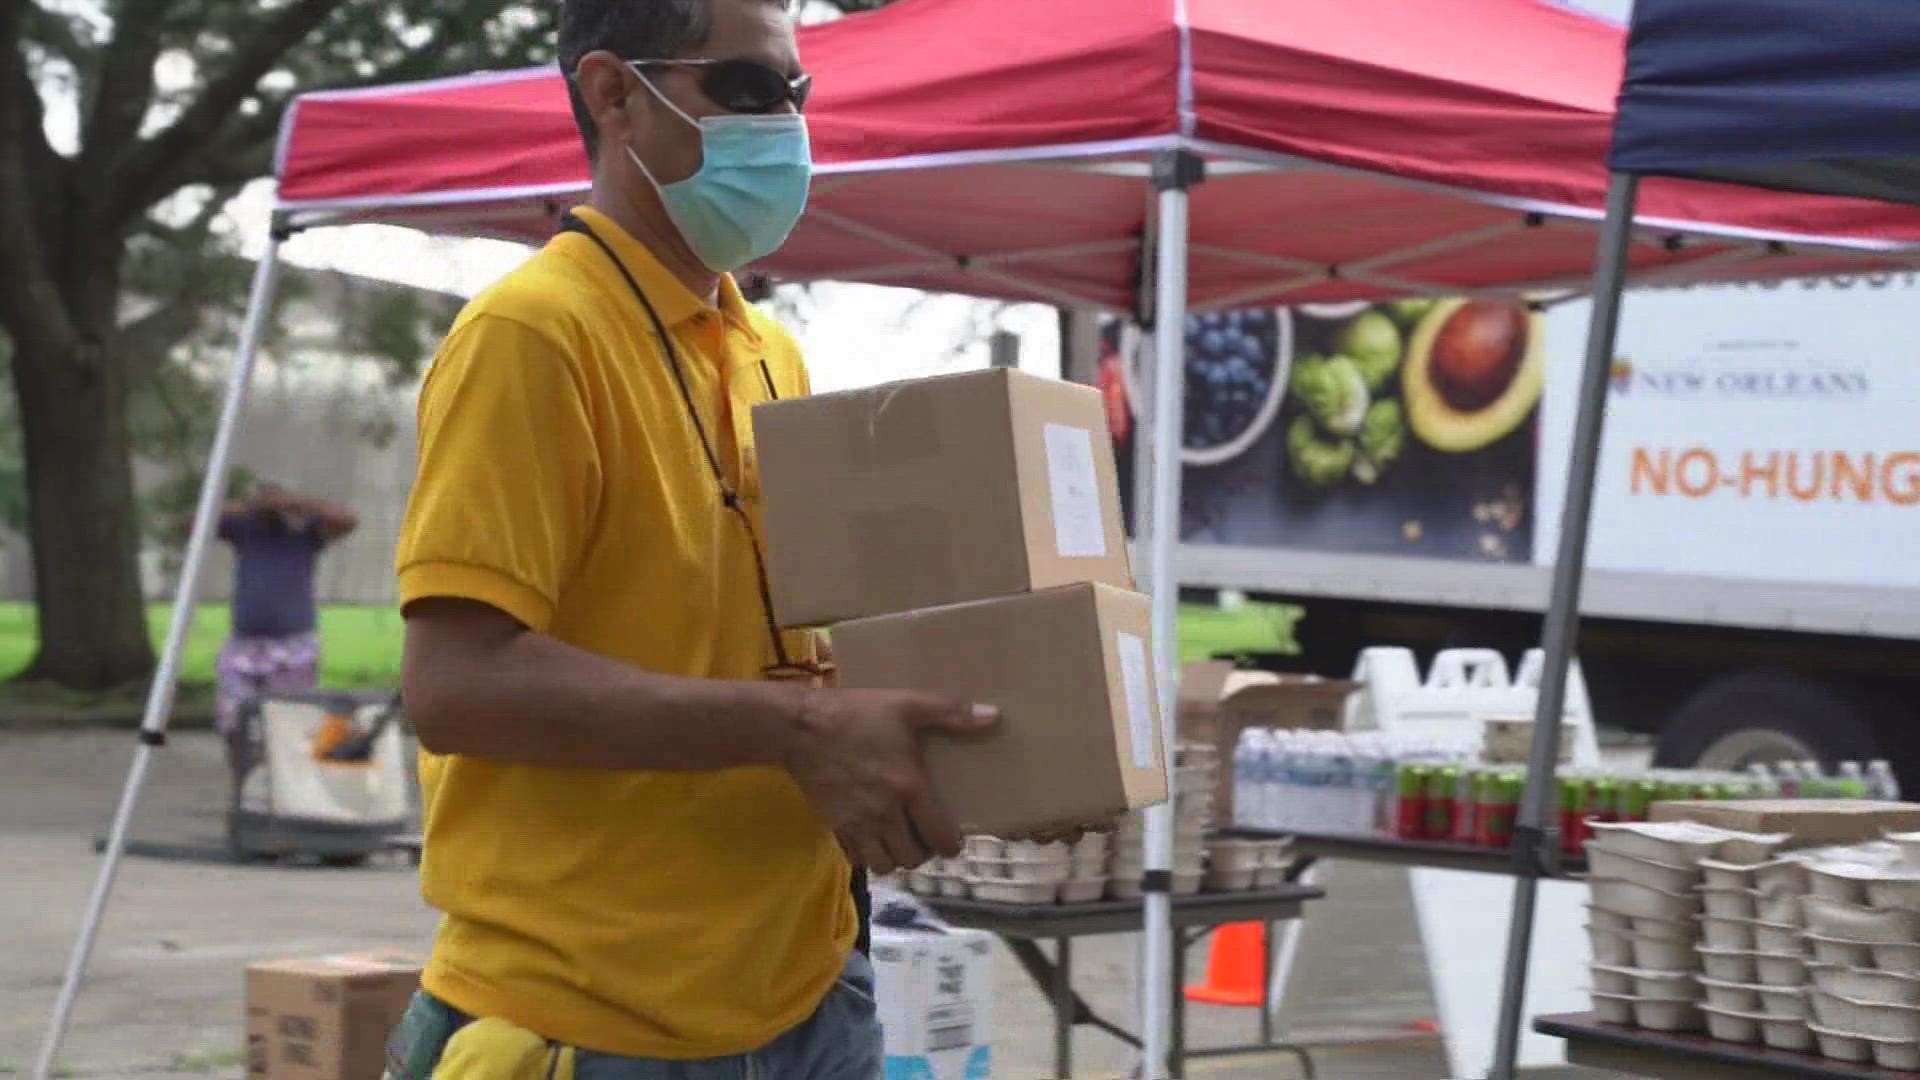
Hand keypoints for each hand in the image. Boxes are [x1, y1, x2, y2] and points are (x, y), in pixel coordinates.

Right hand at [786, 689, 997, 873]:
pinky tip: (872, 838)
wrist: (800, 728)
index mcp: (909, 788)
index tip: (952, 840)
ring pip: (884, 865)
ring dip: (896, 858)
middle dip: (923, 853)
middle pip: (912, 858)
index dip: (950, 845)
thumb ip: (951, 712)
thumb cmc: (857, 715)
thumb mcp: (906, 705)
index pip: (939, 838)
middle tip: (924, 837)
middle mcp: (885, 814)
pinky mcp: (834, 827)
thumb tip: (995, 716)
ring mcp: (857, 824)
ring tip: (899, 841)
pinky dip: (868, 855)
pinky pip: (857, 858)